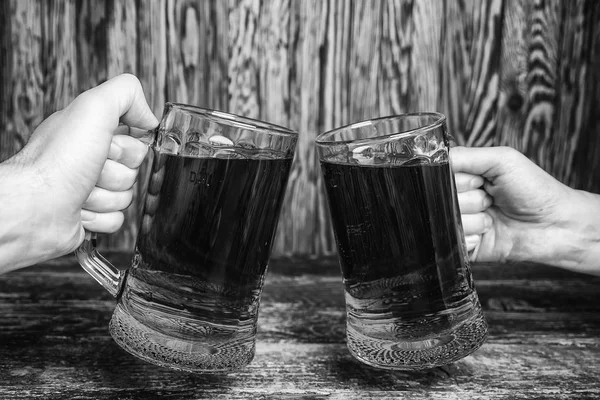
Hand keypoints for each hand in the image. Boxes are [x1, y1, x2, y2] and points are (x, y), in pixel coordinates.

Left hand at [0, 74, 157, 270]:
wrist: (34, 208)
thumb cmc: (56, 161)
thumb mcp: (94, 107)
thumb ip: (126, 94)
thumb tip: (149, 116)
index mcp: (90, 134)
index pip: (136, 142)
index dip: (127, 148)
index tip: (108, 146)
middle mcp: (88, 161)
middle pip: (133, 171)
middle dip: (116, 175)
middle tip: (92, 171)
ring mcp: (88, 191)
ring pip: (126, 197)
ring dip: (107, 197)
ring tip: (81, 192)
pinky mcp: (89, 217)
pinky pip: (117, 220)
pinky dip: (102, 217)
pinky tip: (81, 210)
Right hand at [451, 146, 599, 274]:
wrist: (555, 226)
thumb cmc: (534, 189)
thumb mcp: (502, 160)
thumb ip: (465, 156)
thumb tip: (436, 159)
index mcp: (465, 177)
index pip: (440, 176)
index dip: (461, 180)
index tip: (480, 181)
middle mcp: (460, 199)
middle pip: (442, 199)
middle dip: (471, 199)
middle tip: (491, 199)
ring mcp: (462, 222)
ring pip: (449, 220)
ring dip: (476, 220)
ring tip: (494, 217)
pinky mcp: (465, 245)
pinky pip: (455, 240)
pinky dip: (474, 237)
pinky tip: (490, 233)